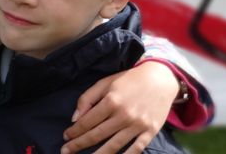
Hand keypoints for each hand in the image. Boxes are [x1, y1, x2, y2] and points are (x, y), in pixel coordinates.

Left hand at [62, 62, 178, 153]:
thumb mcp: (105, 83)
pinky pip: (136, 149)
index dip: (75, 131)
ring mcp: (138, 125)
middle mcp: (123, 115)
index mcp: (111, 101)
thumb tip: (75, 118)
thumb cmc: (128, 80)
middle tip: (66, 151)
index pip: (87, 121)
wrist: (159, 79)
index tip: (65, 137)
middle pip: (97, 135)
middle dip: (79, 144)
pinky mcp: (150, 132)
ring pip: (114, 146)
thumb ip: (87, 98)